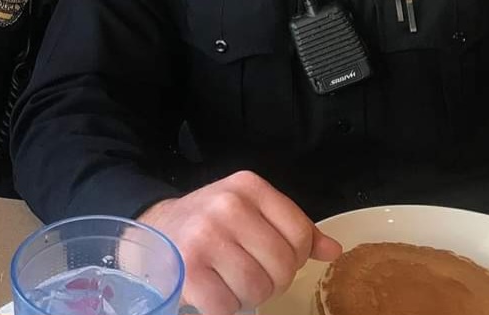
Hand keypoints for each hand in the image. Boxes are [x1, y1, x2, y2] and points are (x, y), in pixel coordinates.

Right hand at [138, 171, 340, 313]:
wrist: (154, 227)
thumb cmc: (210, 222)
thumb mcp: (252, 210)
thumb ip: (292, 228)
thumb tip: (333, 251)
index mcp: (249, 187)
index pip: (300, 235)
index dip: (294, 257)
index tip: (273, 257)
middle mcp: (228, 205)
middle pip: (282, 266)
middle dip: (271, 280)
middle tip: (250, 273)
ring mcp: (206, 236)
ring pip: (257, 288)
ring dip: (247, 295)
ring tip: (230, 280)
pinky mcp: (188, 268)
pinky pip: (226, 306)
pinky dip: (224, 308)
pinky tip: (213, 290)